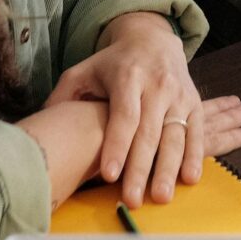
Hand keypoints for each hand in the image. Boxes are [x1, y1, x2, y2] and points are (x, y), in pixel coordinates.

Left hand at [45, 13, 204, 205]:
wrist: (153, 40)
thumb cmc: (112, 64)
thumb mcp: (84, 70)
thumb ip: (64, 96)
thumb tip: (43, 124)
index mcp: (127, 76)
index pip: (123, 115)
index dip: (117, 145)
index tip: (109, 175)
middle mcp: (157, 84)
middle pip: (149, 132)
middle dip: (141, 168)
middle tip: (133, 200)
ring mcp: (179, 94)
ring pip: (175, 135)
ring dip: (169, 169)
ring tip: (161, 197)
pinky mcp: (194, 102)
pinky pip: (197, 132)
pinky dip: (195, 156)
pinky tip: (189, 179)